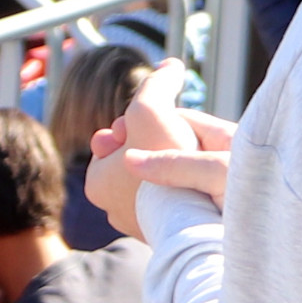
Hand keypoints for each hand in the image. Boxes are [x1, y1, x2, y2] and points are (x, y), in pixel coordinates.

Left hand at [84, 71, 234, 227]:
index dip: (142, 122)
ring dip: (179, 162)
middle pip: (142, 156)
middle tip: (182, 139)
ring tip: (197, 158)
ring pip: (162, 177)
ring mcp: (144, 227)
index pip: (119, 137)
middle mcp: (114, 211)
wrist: (195, 222)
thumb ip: (156, 83)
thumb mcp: (150, 110)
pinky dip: (190, 187)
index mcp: (97, 184)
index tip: (159, 124)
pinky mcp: (171, 237)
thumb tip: (170, 65)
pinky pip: (179, 199)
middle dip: (160, 142)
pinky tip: (204, 183)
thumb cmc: (164, 166)